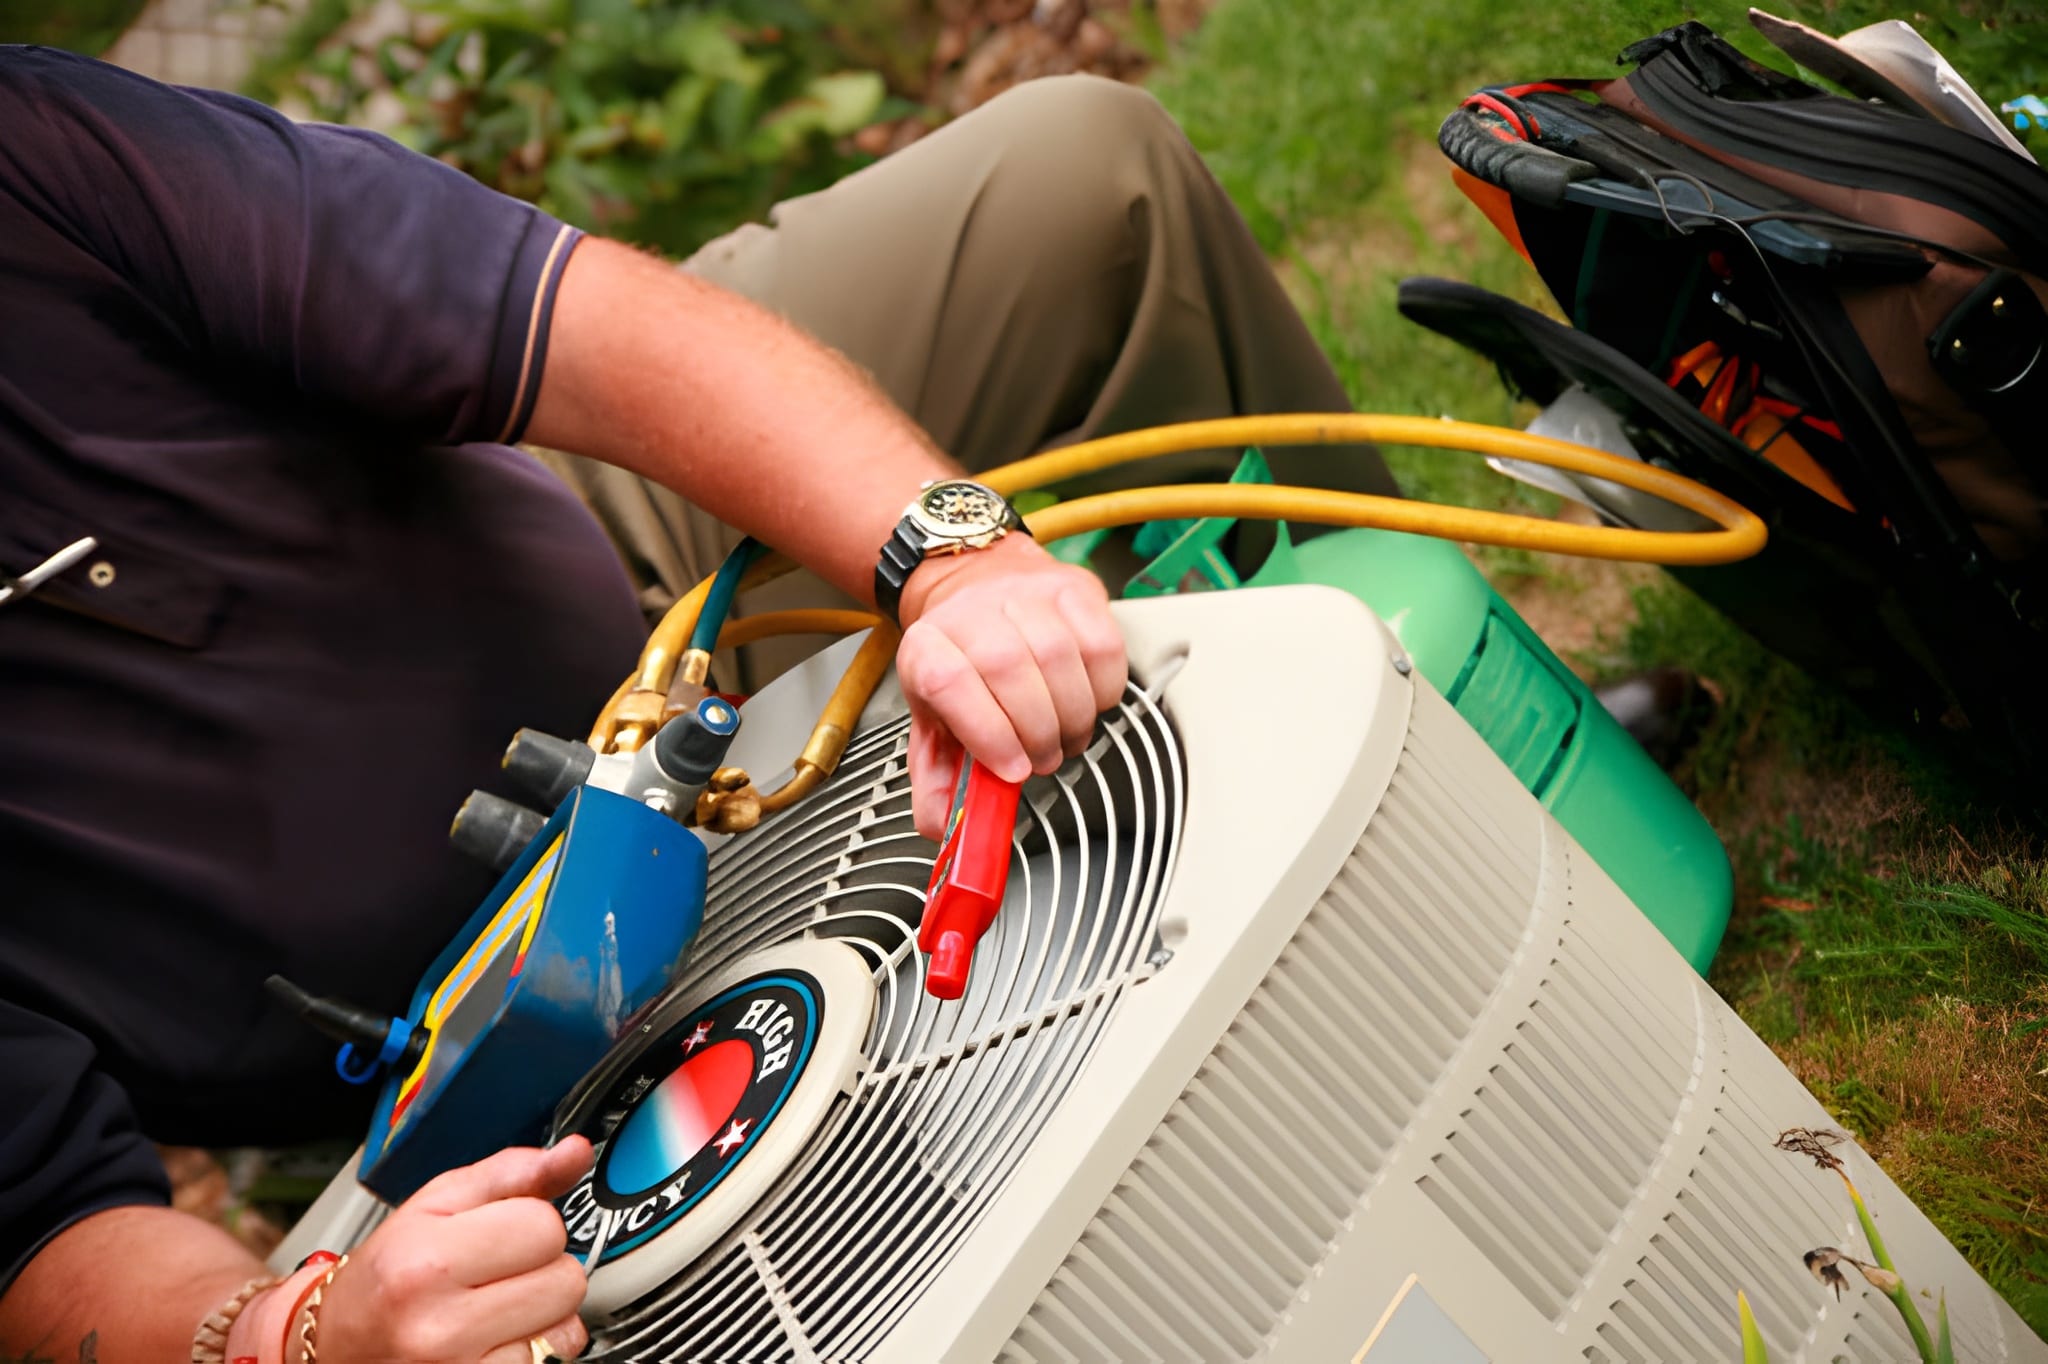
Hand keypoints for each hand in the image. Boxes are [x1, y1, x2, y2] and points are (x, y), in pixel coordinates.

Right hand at [312, 1139, 594, 1361]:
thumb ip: (511, 1174)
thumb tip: (575, 1153)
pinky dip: (533, 1352)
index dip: (531, 1223)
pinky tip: (495, 1342)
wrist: (336, 1347)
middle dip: (543, 1270)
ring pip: (566, 1330)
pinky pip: (548, 1363)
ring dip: (543, 1317)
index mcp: (427, 1261)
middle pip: (566, 1281)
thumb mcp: (434, 1206)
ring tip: (496, 1311)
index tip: (503, 1233)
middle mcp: (439, 1325)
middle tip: (499, 1274)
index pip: (544, 1226)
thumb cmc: (387, 1276)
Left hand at [894, 535, 1127, 838]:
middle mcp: (971, 612)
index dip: (987, 733)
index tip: (1012, 771)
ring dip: (1072, 717)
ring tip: (1064, 736)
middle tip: (1043, 758)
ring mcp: (1025, 594)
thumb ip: (937, 779)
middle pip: (1008, 670)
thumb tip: (943, 827)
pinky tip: (1087, 702)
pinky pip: (1103, 647)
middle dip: (1037, 733)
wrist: (978, 586)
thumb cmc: (960, 659)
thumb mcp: (932, 721)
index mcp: (927, 647)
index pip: (949, 682)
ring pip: (1061, 658)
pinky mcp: (1073, 590)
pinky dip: (1103, 690)